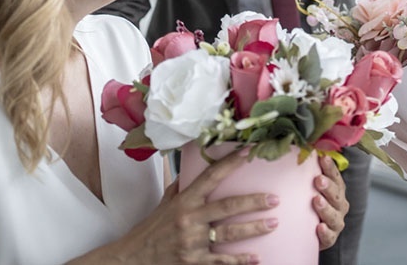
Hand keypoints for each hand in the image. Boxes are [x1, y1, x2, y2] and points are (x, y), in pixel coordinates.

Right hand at [90, 150, 276, 264]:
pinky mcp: (194, 261)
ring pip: (229, 233)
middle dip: (253, 202)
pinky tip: (256, 258)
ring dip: (254, 228)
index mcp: (184, 201)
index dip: (231, 163)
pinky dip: (240, 260)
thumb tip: (193, 170)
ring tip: (273, 223)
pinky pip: (221, 260)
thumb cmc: (151, 230)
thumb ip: (181, 188)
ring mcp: (193, 241)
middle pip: (228, 206)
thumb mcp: (164, 204)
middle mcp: (190, 219)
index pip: (211, 177)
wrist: (133, 258)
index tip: (250, 152)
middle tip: (274, 199)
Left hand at [313, 154, 348, 249]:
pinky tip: (319, 227)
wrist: (307, 232)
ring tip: (316, 200)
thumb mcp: (307, 187)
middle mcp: (339, 205)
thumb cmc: (307, 204)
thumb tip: (297, 148)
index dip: (330, 168)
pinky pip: (329, 237)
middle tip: (318, 180)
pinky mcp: (330, 239)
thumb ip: (305, 173)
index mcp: (337, 190)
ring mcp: (336, 222)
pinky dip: (325, 232)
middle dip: (328, 187)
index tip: (323, 158)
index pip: (335, 177)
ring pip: (334, 215)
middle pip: (336, 195)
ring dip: (326, 208)